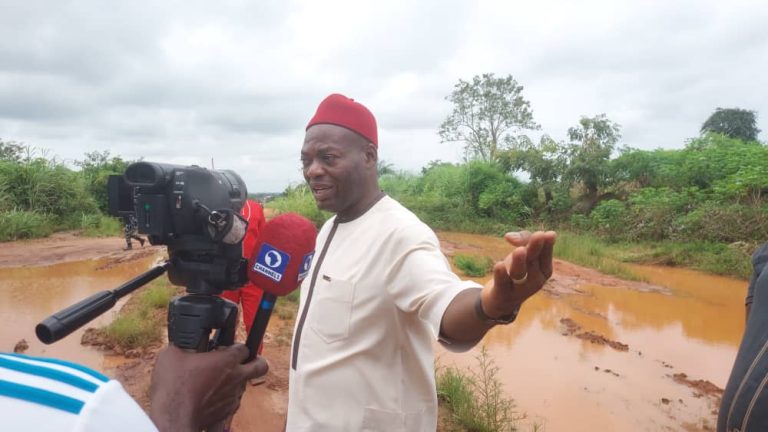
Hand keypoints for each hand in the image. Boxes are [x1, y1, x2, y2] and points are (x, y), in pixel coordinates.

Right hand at [149, 344, 268, 431]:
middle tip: (245, 360)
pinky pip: (232, 401)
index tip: (226, 348)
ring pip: (245, 385)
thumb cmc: (174, 387)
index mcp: (227, 360)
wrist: (173, 417)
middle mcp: (236, 378)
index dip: (236, 346)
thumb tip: (182, 344)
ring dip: (235, 380)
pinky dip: (225, 397)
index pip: (244, 347)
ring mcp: (233, 396)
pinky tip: (210, 395)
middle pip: (261, 366)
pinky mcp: (227, 412)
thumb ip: (184, 346)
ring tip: (217, 380)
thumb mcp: (172, 355)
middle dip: (256, 361)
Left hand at [480, 230, 555, 318]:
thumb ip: (523, 239)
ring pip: (519, 272)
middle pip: (533, 261)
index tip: (545, 233)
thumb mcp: (524, 251)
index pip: (545, 254)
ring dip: (519, 261)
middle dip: (534, 247)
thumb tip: (509, 236)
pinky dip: (501, 274)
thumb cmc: (517, 269)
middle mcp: (535, 280)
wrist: (502, 298)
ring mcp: (519, 289)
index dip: (545, 243)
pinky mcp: (502, 292)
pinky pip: (502, 283)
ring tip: (519, 251)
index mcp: (544, 270)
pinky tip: (499, 265)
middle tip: (539, 235)